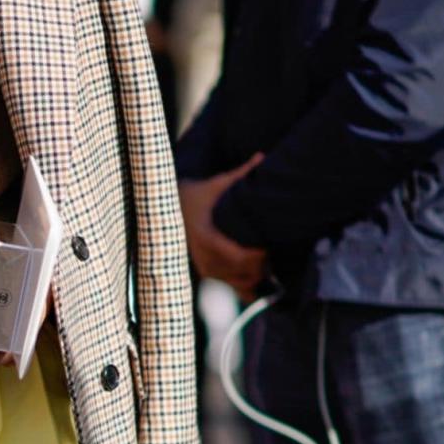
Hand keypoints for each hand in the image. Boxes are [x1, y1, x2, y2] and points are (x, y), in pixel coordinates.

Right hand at [178, 157, 267, 297]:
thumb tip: (261, 156)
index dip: (260, 256)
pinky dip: (248, 285)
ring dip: (256, 274)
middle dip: (261, 264)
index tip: (268, 245)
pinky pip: (234, 288)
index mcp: (208, 239)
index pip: (241, 258)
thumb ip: (241, 173)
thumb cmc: (199, 194)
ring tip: (264, 258)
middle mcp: (204, 258)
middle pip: (244, 273)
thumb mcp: (217, 184)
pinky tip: (257, 271)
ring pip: (240, 284)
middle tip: (270, 250)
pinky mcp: (208, 274)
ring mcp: (205, 269)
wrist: (172, 209)